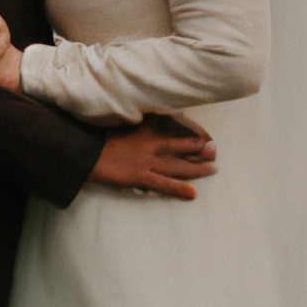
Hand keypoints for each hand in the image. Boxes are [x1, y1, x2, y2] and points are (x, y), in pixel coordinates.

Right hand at [88, 116, 216, 199]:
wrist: (91, 155)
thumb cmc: (108, 140)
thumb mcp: (129, 127)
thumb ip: (146, 122)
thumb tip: (159, 113)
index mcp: (149, 134)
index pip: (174, 135)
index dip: (191, 138)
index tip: (207, 138)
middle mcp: (152, 147)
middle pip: (179, 149)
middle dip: (198, 151)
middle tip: (215, 151)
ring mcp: (148, 163)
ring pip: (176, 167)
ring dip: (196, 169)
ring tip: (212, 170)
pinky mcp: (141, 178)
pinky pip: (163, 184)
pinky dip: (179, 189)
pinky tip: (193, 193)